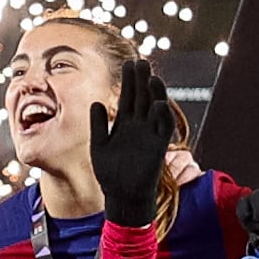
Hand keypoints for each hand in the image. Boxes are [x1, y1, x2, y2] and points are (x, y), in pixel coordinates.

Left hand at [88, 57, 171, 229]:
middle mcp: (139, 126)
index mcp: (124, 123)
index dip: (129, 81)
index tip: (129, 63)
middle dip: (142, 81)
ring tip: (151, 77)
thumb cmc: (110, 172)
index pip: (128, 97)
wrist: (122, 195)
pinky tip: (158, 103)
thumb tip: (95, 103)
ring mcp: (150, 135)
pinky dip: (162, 116)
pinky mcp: (158, 147)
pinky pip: (163, 129)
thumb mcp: (99, 146)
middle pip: (142, 98)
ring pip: (155, 109)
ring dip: (155, 94)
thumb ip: (98, 125)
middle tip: (141, 62)